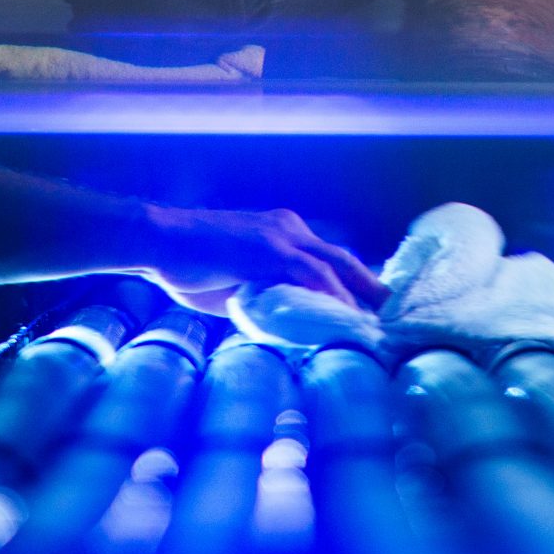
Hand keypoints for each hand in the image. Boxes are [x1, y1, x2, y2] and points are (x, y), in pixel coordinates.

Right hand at [140, 203, 386, 315]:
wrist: (158, 241)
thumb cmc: (189, 265)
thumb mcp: (235, 286)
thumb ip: (262, 297)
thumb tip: (281, 324)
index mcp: (283, 234)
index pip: (328, 259)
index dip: (353, 283)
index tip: (371, 309)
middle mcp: (289, 229)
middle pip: (343, 258)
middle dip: (371, 286)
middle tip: (395, 315)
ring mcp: (280, 234)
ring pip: (334, 263)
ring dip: (360, 294)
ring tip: (379, 323)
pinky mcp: (268, 247)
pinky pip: (311, 272)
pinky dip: (333, 294)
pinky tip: (346, 315)